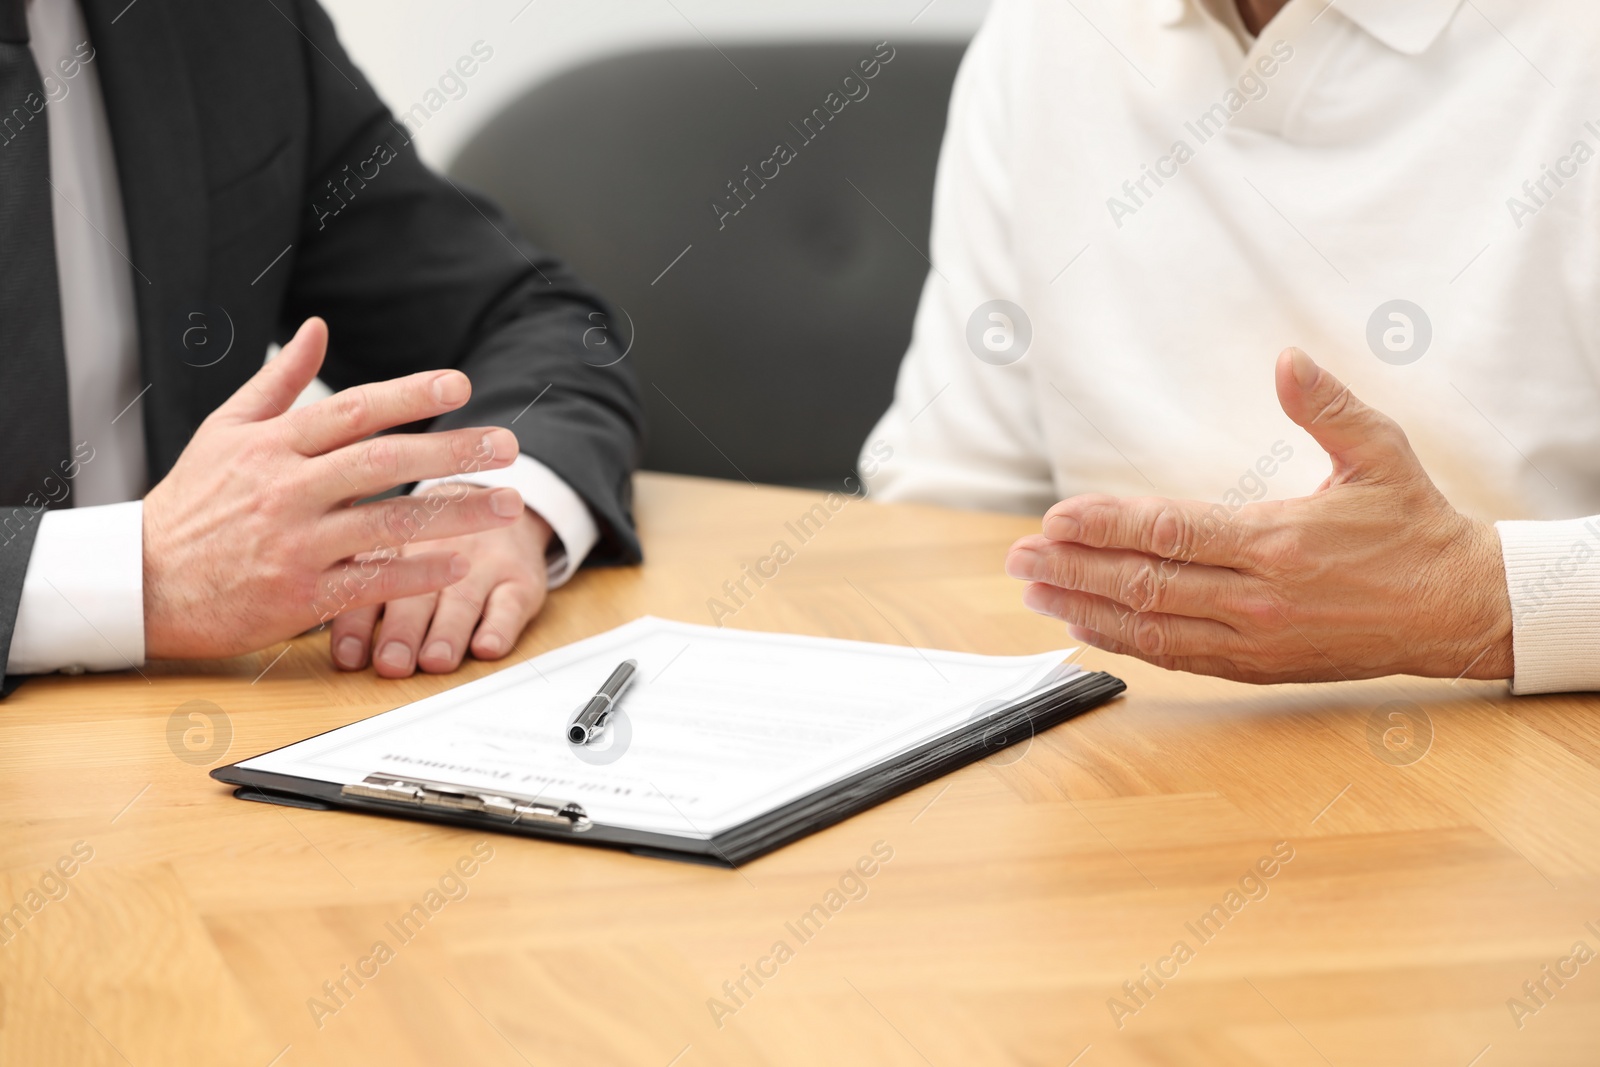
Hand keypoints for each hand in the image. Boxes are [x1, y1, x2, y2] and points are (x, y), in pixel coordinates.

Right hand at [143, 317, 525, 658]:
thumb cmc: (191, 504)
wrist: (142, 582)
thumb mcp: (224, 432)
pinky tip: (461, 564)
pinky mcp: (298, 595)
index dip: (409, 394)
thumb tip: (318, 328)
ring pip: (388, 520)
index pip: (353, 409)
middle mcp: (286, 488)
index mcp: (272, 445)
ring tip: (508, 505)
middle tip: (507, 445)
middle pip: (384, 460)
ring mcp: (294, 543)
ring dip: (456, 513)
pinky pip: (372, 580)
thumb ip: (277, 383)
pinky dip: (418, 571)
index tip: (461, 383)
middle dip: (452, 449)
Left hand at [327, 508, 552, 676]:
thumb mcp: (393, 554)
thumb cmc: (429, 544)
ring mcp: (481, 565)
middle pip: (416, 594)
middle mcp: (435, 552)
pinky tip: (487, 647)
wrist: (497, 503)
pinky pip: (511, 604)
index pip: (371, 587)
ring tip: (437, 660)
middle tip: (392, 663)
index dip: (358, 625)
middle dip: (403, 631)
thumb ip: (361, 595)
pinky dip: (500, 628)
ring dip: (448, 633)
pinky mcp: (520, 579)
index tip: (349, 658)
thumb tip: (329, 650)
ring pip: (463, 602)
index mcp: (394, 547)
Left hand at [1004, 348, 1514, 683]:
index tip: (1055, 518)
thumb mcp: (1379, 453)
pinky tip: (1085, 626)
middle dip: (1072, 569)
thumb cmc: (1414, 528)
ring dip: (1084, 608)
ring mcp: (1254, 638)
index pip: (1170, 532)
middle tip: (1017, 557)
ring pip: (1150, 627)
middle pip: (1144, 583)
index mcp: (1277, 540)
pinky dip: (1124, 642)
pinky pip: (1176, 656)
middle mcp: (1258, 596)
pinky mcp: (1257, 666)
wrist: (1458, 608)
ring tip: (1032, 592)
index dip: (1106, 525)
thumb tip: (1287, 360)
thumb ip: (1327, 407)